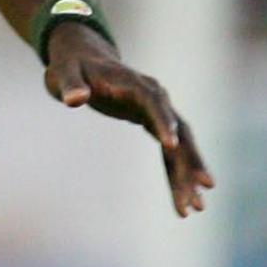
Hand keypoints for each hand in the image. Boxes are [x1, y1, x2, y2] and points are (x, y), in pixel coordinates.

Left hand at [45, 24, 213, 216]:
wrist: (83, 58)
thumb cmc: (72, 67)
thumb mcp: (63, 73)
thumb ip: (70, 85)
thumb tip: (74, 99)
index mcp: (135, 83)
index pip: (154, 102)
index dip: (162, 121)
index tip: (171, 145)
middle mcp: (154, 96)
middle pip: (179, 129)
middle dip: (191, 159)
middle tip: (203, 188)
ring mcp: (158, 110)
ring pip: (180, 145)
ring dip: (189, 174)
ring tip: (197, 208)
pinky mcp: (155, 122)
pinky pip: (171, 152)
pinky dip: (176, 175)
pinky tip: (182, 202)